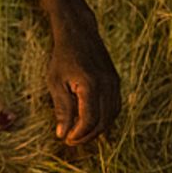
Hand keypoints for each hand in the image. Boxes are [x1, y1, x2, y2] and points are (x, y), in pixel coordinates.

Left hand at [45, 0, 121, 145]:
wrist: (79, 32)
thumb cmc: (63, 56)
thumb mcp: (56, 82)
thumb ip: (62, 109)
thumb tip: (62, 134)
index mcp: (91, 84)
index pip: (89, 119)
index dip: (79, 134)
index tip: (66, 139)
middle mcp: (107, 85)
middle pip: (103, 122)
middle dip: (88, 135)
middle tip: (72, 140)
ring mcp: (114, 83)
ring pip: (112, 116)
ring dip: (97, 129)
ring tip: (80, 133)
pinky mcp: (116, 81)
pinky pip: (115, 107)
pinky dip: (105, 118)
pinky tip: (91, 122)